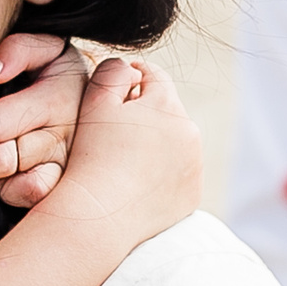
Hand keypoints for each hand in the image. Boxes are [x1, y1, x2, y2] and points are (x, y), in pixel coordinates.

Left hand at [0, 34, 81, 207]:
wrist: (93, 102)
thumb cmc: (52, 74)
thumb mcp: (45, 50)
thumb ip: (18, 50)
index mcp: (58, 96)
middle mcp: (65, 133)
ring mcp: (67, 163)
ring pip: (17, 182)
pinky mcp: (64, 184)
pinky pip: (30, 196)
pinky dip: (11, 190)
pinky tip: (7, 174)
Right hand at [35, 56, 202, 238]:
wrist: (99, 217)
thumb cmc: (91, 158)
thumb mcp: (95, 102)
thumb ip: (113, 72)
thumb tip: (132, 69)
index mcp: (168, 105)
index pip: (154, 77)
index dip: (130, 81)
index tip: (113, 97)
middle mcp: (190, 132)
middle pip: (167, 110)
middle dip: (145, 115)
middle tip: (114, 134)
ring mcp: (195, 166)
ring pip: (174, 142)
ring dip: (155, 144)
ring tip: (124, 160)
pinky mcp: (192, 194)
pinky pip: (178, 173)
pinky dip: (162, 173)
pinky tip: (136, 183)